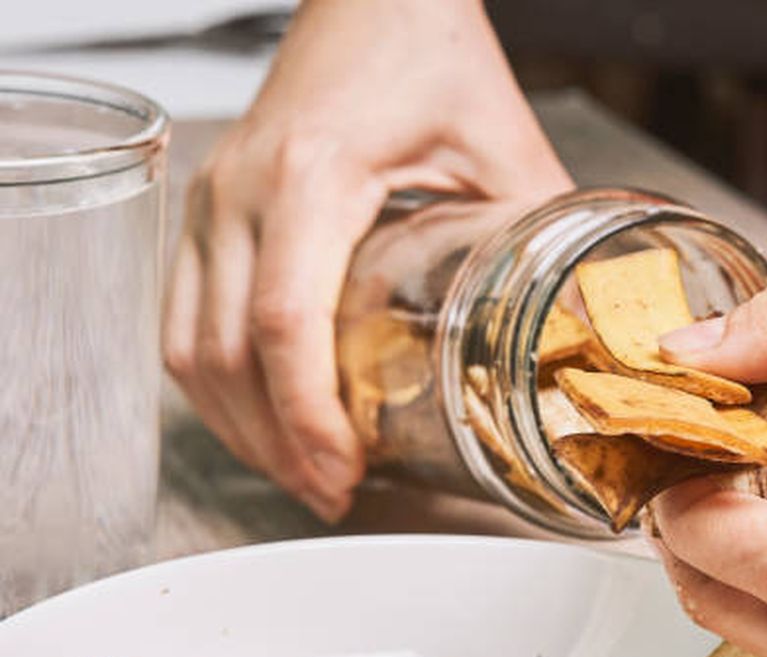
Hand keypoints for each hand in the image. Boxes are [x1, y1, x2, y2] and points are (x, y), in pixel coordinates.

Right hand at [163, 0, 570, 519]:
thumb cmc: (428, 47)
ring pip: (189, 344)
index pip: (286, 324)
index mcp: (313, 177)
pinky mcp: (210, 207)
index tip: (343, 471)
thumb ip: (540, 234)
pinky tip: (260, 416)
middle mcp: (242, 190)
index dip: (310, 417)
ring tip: (302, 472)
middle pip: (226, 353)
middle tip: (333, 492)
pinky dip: (215, 381)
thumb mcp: (504, 144)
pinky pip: (183, 314)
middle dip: (276, 443)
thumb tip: (578, 320)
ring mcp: (214, 199)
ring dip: (239, 425)